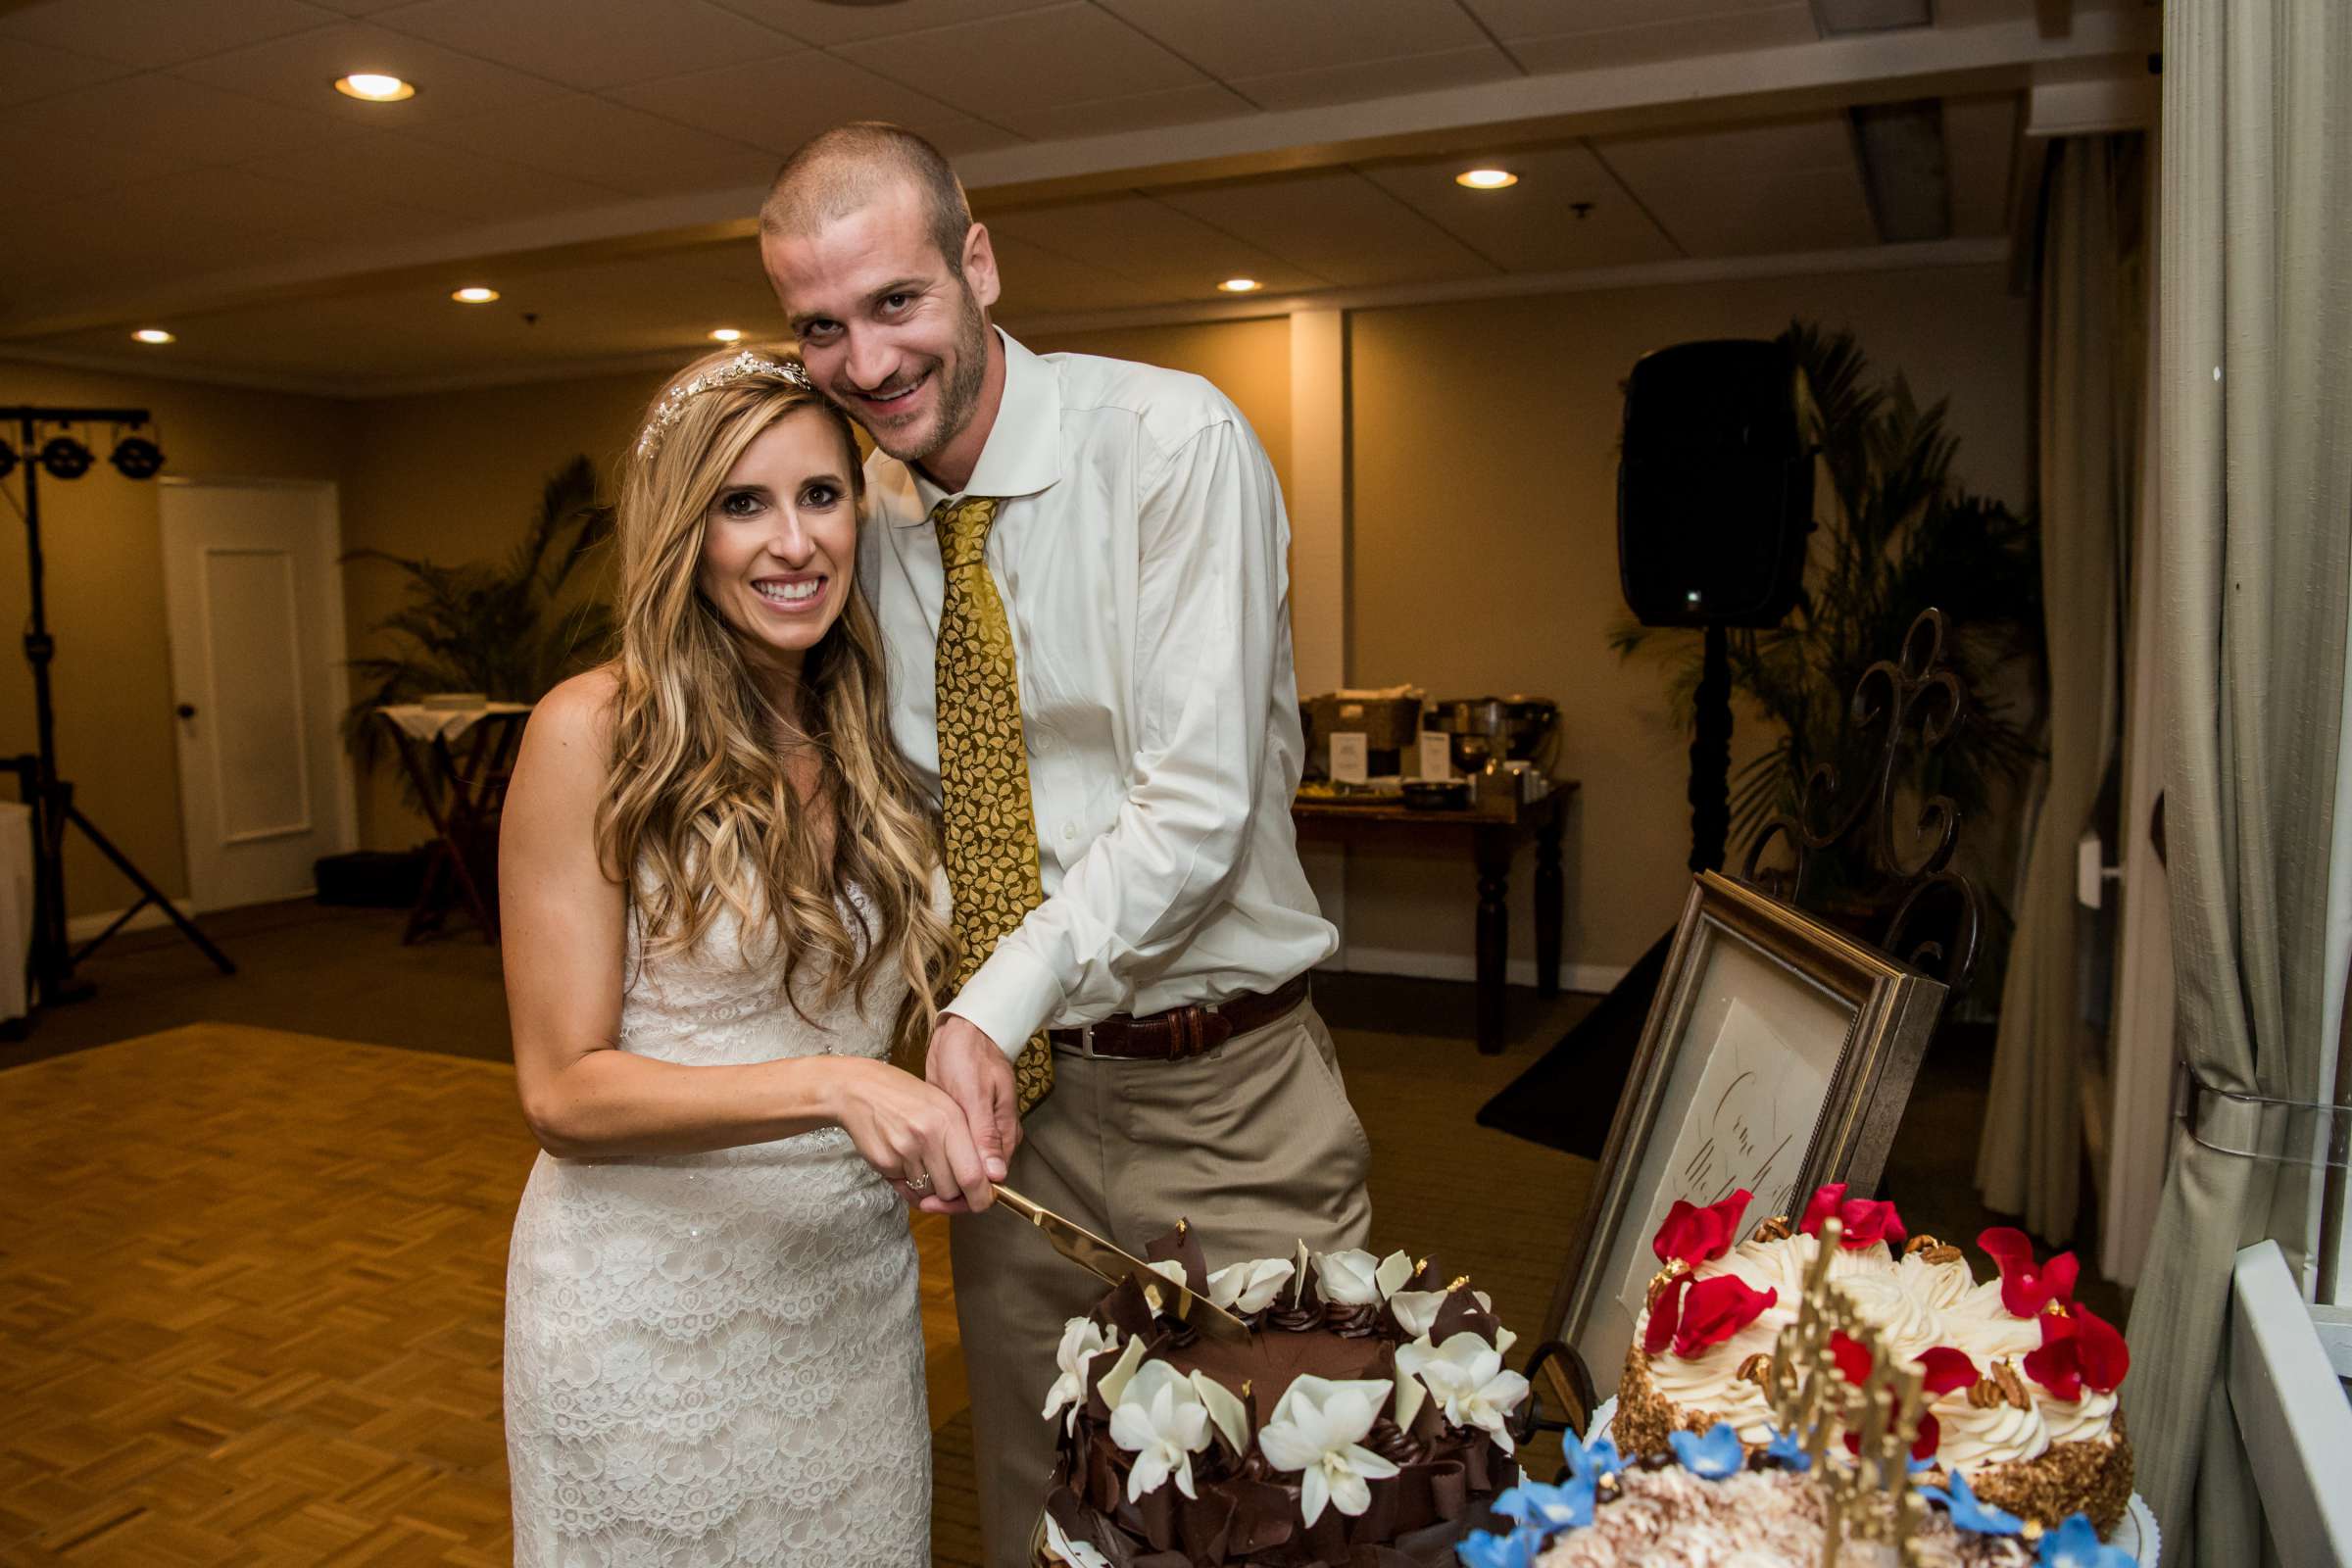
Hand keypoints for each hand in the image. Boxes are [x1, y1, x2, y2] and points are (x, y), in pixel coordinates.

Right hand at [822, 1057, 989, 1209]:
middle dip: (955, 1192)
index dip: (982, 1196)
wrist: (861, 1090)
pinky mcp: (884, 1164)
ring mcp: (903, 1152)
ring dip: (932, 1188)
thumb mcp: (946, 1105)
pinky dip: (912, 1185)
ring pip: (930, 1194)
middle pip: (952, 1191)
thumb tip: (989, 1178)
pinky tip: (908, 1163)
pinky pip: (908, 1191)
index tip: (984, 1200)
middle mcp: (927, 1137)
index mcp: (949, 1120)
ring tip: (925, 1161)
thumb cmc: (908, 1096)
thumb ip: (970, 1140)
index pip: (973, 1175)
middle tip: (951, 1178)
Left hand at [920, 1014, 1018, 1213]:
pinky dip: (931, 1165)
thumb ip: (985, 1135)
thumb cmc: (971, 1057)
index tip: (935, 1203)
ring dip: (936, 1183)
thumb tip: (996, 1175)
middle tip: (916, 1198)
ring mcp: (973, 1135)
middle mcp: (991, 1141)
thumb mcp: (976, 1095)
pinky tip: (912, 1168)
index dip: (964, 1199)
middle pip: (972, 1183)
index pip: (989, 1184)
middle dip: (946, 1195)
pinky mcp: (956, 1128)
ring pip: (957, 1172)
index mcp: (1003, 1136)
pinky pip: (947, 1156)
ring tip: (908, 1186)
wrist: (961, 1031)